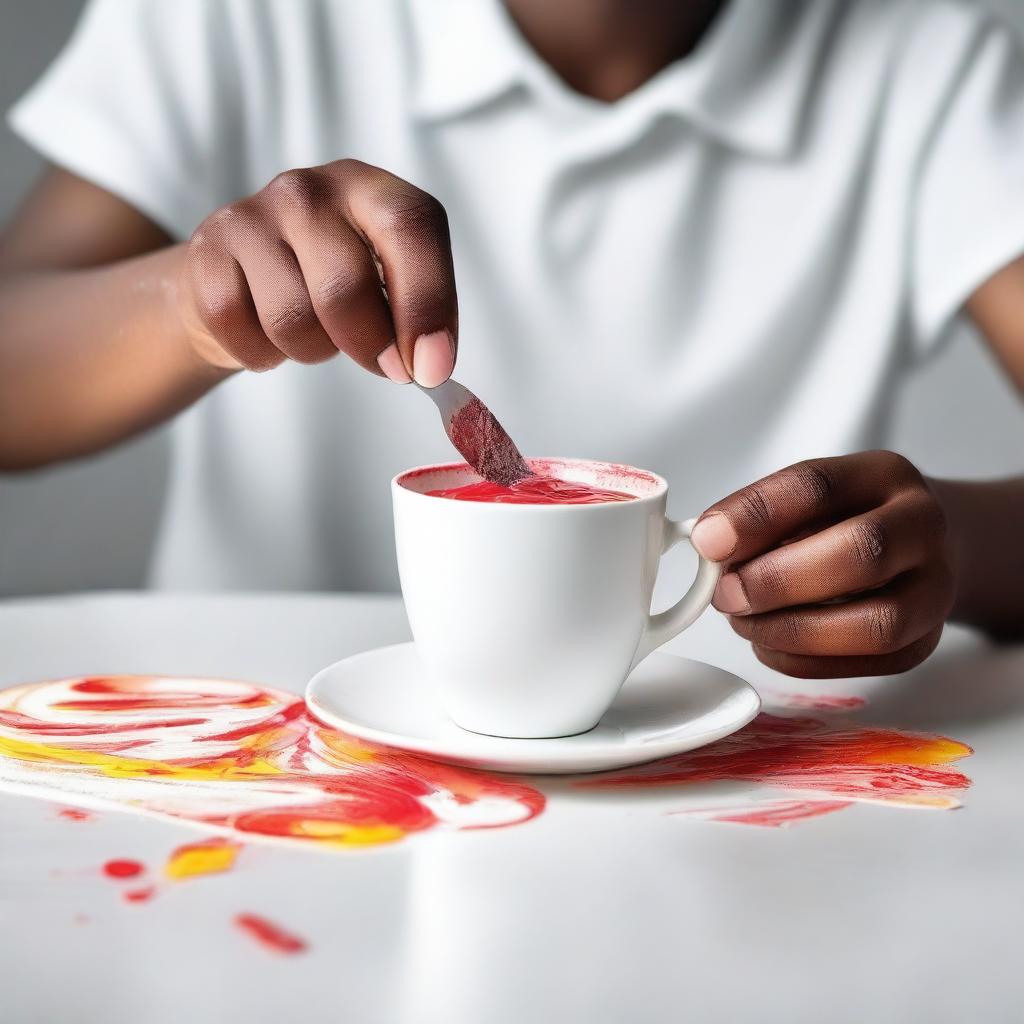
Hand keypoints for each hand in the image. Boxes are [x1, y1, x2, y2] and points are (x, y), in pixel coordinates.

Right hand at [176, 159, 456, 385]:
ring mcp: (253, 216)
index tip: (432, 366)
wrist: (239, 279)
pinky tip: (267, 333)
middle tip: (387, 368)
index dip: (429, 301)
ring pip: (293, 319)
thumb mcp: (385, 283)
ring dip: (314, 351)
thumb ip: (415, 315)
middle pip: (346, 286)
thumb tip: (431, 366)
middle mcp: (310, 190)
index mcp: (371, 190)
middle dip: (372, 346)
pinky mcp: (207, 251)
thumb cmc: (328, 283)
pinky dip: (262, 354)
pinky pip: (242, 329)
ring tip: (314, 334)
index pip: (411, 226)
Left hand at [691, 451, 955, 677]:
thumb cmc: (849, 518)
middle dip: (777, 581)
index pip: (818, 485)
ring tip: (745, 623)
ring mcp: (935, 588)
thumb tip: (710, 546)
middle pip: (861, 552)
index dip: (755, 515)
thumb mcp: (811, 497)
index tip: (707, 541)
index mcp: (882, 475)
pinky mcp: (927, 642)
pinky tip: (769, 643)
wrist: (923, 547)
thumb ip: (762, 515)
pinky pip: (869, 663)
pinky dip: (806, 660)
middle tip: (726, 594)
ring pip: (875, 623)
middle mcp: (922, 526)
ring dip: (792, 630)